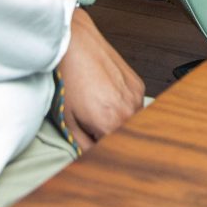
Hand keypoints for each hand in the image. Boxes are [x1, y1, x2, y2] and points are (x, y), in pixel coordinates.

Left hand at [58, 8, 143, 150]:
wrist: (74, 46)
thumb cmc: (68, 79)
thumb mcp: (68, 121)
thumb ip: (83, 147)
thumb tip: (91, 160)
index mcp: (111, 123)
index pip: (115, 152)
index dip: (103, 151)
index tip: (95, 147)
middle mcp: (129, 111)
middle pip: (126, 137)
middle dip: (111, 137)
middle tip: (93, 128)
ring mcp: (136, 96)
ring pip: (132, 122)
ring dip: (119, 123)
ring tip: (99, 108)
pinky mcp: (138, 85)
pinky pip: (135, 105)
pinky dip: (123, 107)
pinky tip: (107, 96)